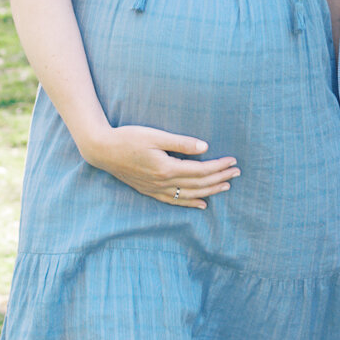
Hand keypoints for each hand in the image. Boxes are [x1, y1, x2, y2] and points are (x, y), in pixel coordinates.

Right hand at [76, 124, 237, 207]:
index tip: (233, 161)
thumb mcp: (155, 135)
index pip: (200, 170)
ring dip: (210, 191)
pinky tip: (202, 204)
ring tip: (226, 186)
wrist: (102, 150)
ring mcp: (156, 189)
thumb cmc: (128, 138)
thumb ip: (181, 143)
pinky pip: (174, 201)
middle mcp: (163, 183)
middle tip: (237, 173)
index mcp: (166, 168)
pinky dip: (190, 203)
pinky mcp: (149, 191)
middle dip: (220, 178)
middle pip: (198, 184)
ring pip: (189, 195)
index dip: (219, 166)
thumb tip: (205, 148)